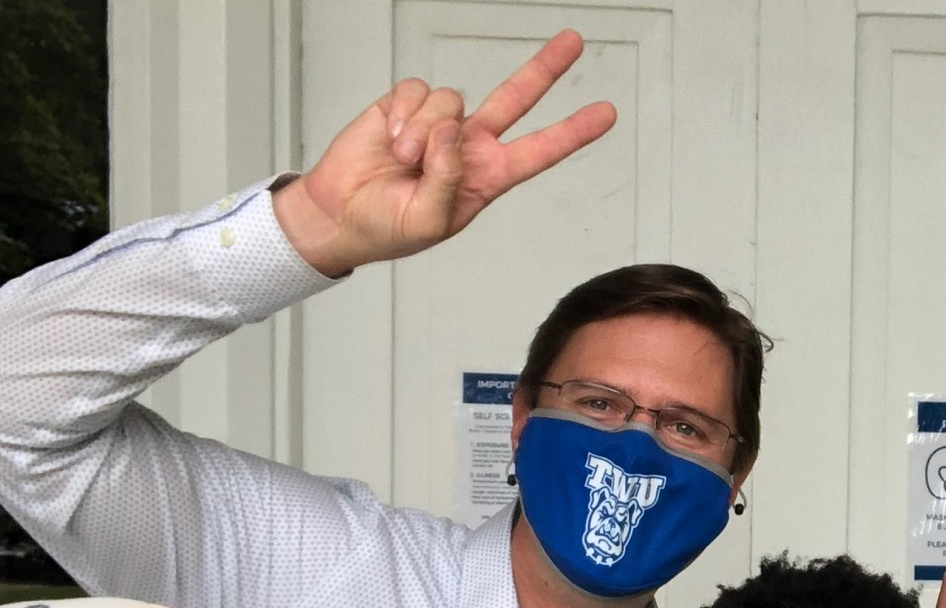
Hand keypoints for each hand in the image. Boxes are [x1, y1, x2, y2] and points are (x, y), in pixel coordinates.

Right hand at [273, 33, 617, 276]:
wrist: (340, 214)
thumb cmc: (388, 227)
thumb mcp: (431, 220)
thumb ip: (449, 177)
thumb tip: (451, 130)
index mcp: (486, 176)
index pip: (539, 151)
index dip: (572, 132)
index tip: (605, 113)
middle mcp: (469, 143)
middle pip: (515, 97)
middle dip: (544, 68)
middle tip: (573, 42)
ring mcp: (439, 122)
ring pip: (451, 100)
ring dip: (423, 132)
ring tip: (404, 161)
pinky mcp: (404, 105)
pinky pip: (416, 92)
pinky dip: (402, 116)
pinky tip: (390, 139)